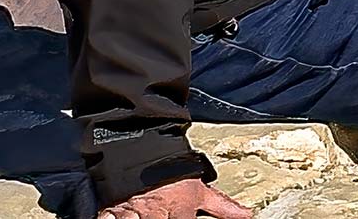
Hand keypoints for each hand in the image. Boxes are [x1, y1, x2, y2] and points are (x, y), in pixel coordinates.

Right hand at [99, 178, 251, 218]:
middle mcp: (155, 212)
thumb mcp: (199, 188)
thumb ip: (221, 206)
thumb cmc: (173, 171)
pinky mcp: (110, 210)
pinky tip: (118, 218)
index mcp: (179, 208)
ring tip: (144, 216)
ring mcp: (132, 212)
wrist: (140, 146)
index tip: (180, 218)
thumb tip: (247, 216)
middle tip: (161, 216)